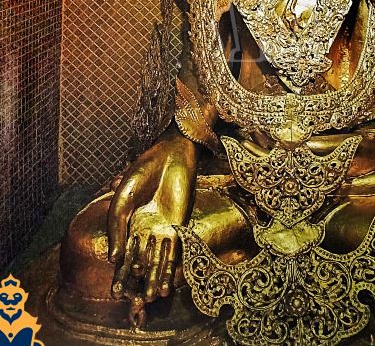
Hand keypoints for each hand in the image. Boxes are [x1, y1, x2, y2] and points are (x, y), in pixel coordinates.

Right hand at [107, 131, 196, 303]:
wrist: (169, 155)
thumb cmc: (141, 172)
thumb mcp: (121, 200)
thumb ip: (116, 228)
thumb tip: (113, 260)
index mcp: (127, 225)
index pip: (123, 254)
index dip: (120, 273)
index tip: (116, 292)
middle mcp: (144, 230)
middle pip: (141, 261)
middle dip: (139, 281)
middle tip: (136, 300)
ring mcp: (161, 229)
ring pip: (158, 259)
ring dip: (156, 278)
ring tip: (153, 297)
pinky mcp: (178, 226)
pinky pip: (174, 250)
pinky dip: (172, 267)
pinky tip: (169, 283)